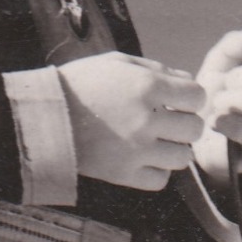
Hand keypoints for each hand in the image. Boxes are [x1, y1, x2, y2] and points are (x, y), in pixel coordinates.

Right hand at [56, 52, 206, 191]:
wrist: (43, 117)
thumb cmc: (79, 84)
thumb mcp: (116, 63)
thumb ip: (156, 69)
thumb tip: (187, 81)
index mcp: (146, 87)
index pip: (198, 96)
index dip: (191, 97)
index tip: (178, 99)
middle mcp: (146, 119)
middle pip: (195, 128)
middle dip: (186, 122)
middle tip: (168, 121)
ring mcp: (136, 150)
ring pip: (183, 157)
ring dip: (174, 148)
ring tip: (157, 141)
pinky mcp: (124, 174)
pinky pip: (161, 179)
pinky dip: (157, 170)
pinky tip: (143, 157)